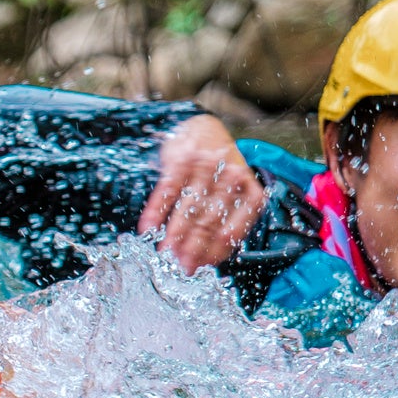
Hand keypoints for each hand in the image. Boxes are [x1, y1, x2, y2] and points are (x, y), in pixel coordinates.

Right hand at [140, 113, 262, 273]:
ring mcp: (205, 167)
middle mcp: (230, 178)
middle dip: (193, 248)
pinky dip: (156, 211)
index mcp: (249, 191)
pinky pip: (168, 190)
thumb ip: (223, 221)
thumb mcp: (232, 193)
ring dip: (175, 234)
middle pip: (208, 222)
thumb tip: (204, 260)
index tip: (202, 267)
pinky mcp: (181, 159)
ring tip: (165, 253)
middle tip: (181, 268)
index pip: (232, 229)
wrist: (204, 129)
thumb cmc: (219, 170)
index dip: (216, 251)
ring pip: (188, 208)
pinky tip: (148, 228)